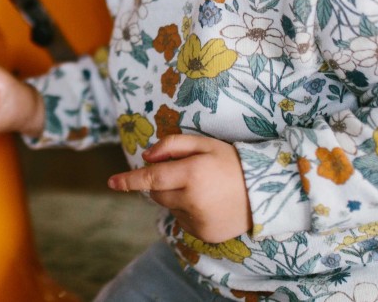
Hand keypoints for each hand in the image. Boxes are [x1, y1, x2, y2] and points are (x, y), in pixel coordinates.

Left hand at [107, 135, 251, 243]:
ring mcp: (197, 220)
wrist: (266, 191)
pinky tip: (208, 203)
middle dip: (161, 183)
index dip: (128, 180)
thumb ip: (173, 144)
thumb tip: (146, 156)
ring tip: (202, 188)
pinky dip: (188, 211)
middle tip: (183, 173)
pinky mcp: (203, 234)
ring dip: (176, 197)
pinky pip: (183, 220)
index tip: (111, 182)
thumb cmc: (232, 162)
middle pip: (156, 194)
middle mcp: (192, 199)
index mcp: (191, 173)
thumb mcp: (205, 144)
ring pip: (169, 207)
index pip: (150, 178)